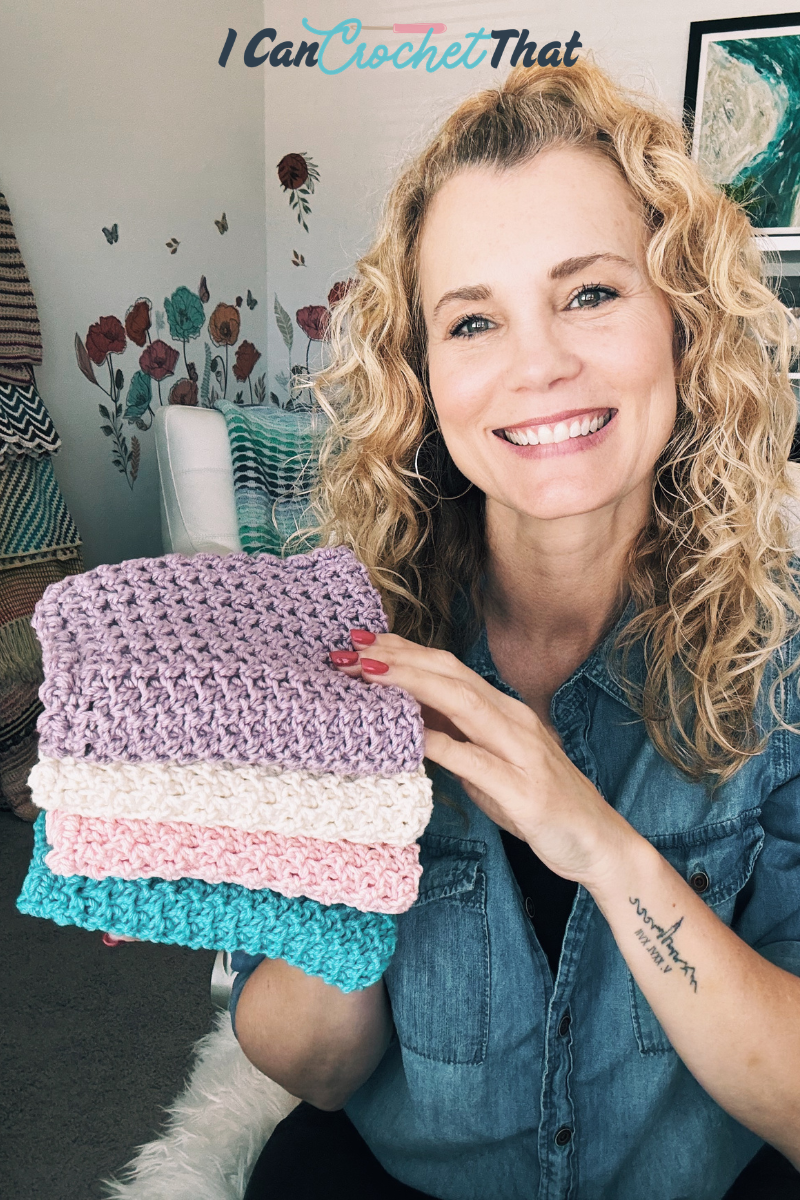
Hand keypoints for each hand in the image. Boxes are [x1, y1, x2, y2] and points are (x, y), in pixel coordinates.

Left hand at [331, 631, 639, 890]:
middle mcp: (514, 721)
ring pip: (463, 704)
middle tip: (352, 650)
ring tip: (370, 675)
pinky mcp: (525, 791)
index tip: (364, 642)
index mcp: (504, 712)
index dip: (406, 652)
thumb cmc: (539, 804)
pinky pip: (476, 761)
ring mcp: (523, 753)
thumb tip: (410, 721)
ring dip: (413, 685)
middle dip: (400, 659)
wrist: (599, 843)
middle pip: (451, 675)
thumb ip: (457, 740)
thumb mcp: (490, 765)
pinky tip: (410, 737)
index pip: (449, 669)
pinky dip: (441, 745)